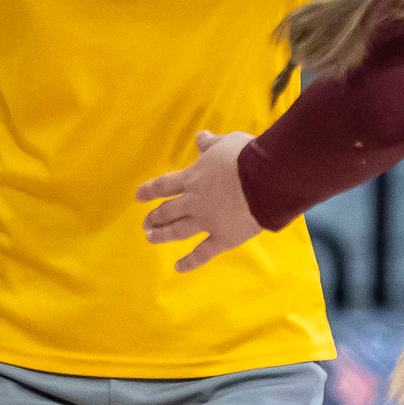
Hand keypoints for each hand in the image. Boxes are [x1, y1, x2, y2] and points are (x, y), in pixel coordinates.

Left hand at [136, 130, 261, 271]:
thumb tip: (200, 137)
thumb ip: (210, 144)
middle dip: (155, 216)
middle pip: (168, 210)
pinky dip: (190, 261)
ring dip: (163, 235)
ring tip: (151, 238)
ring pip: (178, 230)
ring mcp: (206, 220)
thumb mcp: (226, 142)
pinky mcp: (222, 237)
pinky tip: (178, 267)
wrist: (264, 179)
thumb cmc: (247, 157)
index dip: (150, 190)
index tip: (139, 196)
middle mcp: (194, 201)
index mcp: (193, 177)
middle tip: (145, 223)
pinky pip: (202, 253)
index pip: (165, 185)